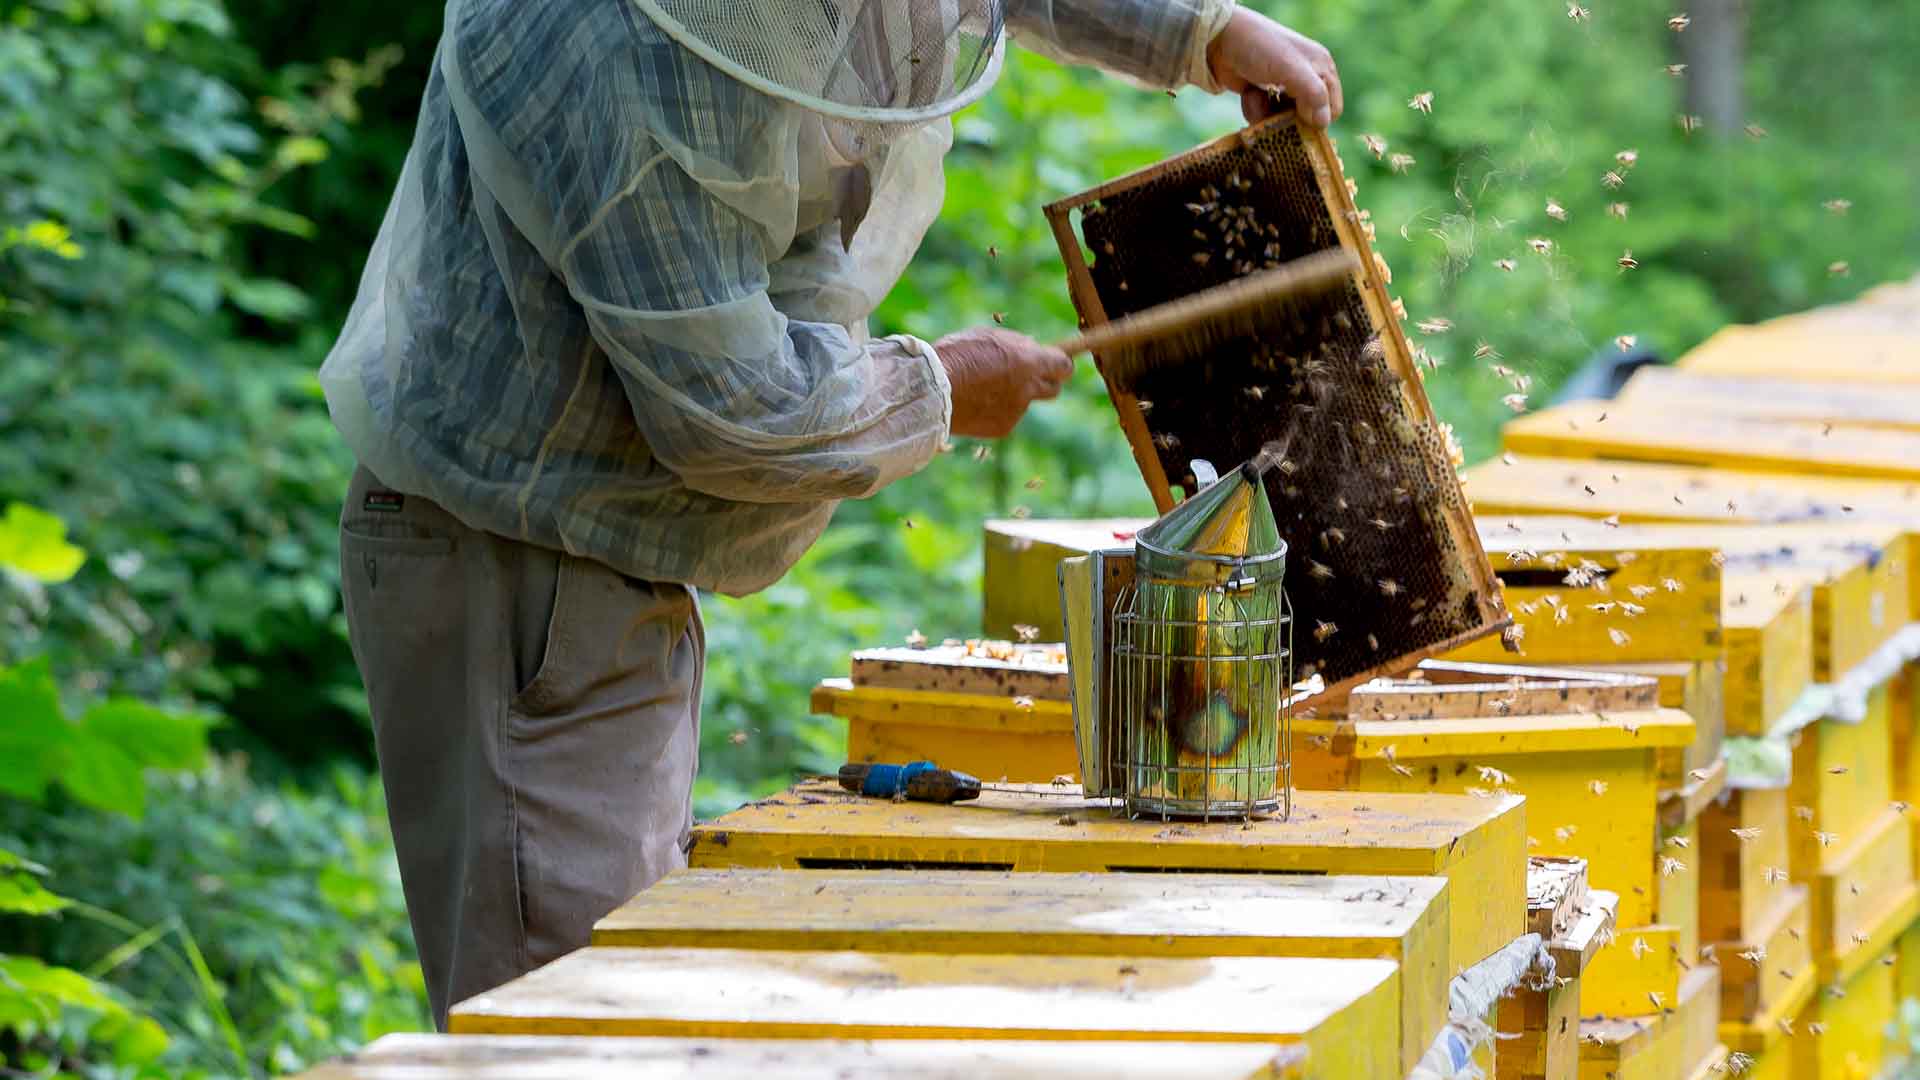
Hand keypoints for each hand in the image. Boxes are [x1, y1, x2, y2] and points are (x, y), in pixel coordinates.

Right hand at [935, 327, 1072, 438]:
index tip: (1053, 361)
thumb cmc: (956, 356)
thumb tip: (1032, 348)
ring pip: (1025, 402)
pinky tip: (975, 401)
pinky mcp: (1003, 428)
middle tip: (1025, 375)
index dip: (1060, 364)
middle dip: (1045, 381)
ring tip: (982, 386)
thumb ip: (1016, 344)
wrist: (932, 391)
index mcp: (1030, 362)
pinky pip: (1007, 416)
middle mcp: (1029, 389)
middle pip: (1053, 389)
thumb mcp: (988, 337)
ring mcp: (1017, 411)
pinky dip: (997, 410)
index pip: (1064, 366)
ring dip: (1013, 395)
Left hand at [1205, 8, 1342, 127]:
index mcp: (1322, 67)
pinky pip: (1265, 115)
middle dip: (1286, 118)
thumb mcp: (1290, 68)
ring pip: (1283, 119)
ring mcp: (1284, 86)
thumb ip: (1312, 94)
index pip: (1332, 108)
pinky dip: (1254, 109)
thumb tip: (1324, 123)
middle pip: (1306, 117)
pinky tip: (1247, 94)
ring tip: (1255, 96)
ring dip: (1266, 114)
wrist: (1219, 40)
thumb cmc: (1260, 48)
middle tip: (1271, 111)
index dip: (1317, 119)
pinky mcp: (1264, 93)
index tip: (1297, 120)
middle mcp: (1306, 77)